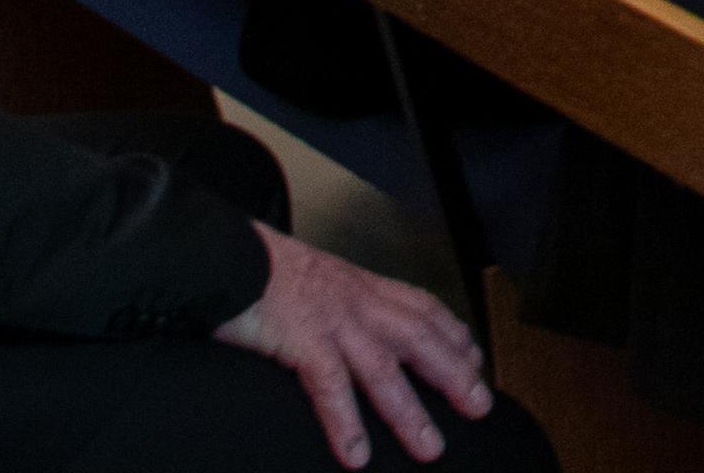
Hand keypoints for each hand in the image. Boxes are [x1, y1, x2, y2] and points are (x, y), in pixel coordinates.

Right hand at [218, 230, 496, 468]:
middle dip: (453, 374)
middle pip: (418, 338)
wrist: (222, 250)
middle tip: (480, 406)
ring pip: (384, 369)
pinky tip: (356, 453)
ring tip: (429, 447)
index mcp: (359, 285)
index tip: (474, 358)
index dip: (452, 333)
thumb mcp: (312, 276)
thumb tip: (341, 324)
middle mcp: (355, 301)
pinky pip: (331, 385)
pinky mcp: (300, 338)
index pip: (421, 306)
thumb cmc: (258, 268)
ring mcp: (331, 319)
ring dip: (409, 411)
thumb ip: (335, 298)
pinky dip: (347, 421)